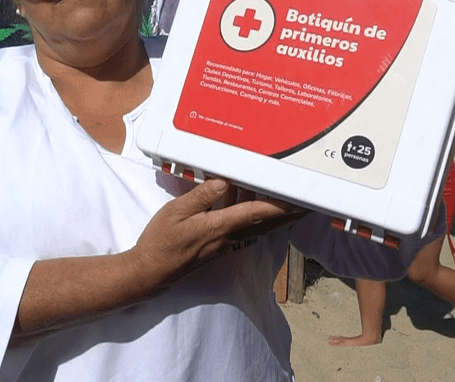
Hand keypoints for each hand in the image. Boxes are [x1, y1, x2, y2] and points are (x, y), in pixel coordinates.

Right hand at [129, 179, 304, 290]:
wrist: (150, 272)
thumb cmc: (160, 242)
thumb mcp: (175, 212)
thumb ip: (202, 196)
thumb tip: (224, 183)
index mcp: (218, 227)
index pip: (255, 213)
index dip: (279, 206)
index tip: (298, 200)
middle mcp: (225, 238)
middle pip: (262, 224)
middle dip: (285, 214)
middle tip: (304, 205)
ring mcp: (221, 245)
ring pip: (250, 226)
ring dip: (265, 211)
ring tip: (276, 196)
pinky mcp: (215, 247)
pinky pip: (237, 228)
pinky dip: (245, 214)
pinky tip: (239, 202)